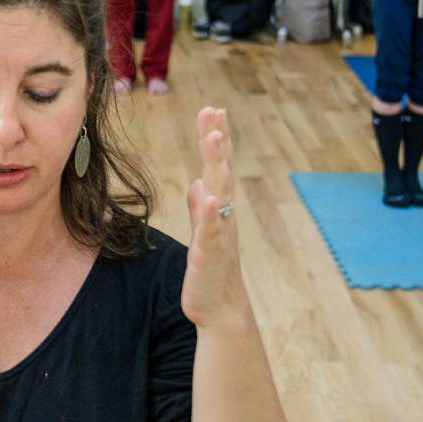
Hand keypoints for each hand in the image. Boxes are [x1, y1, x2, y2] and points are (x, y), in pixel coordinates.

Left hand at [181, 108, 248, 329]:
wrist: (219, 310)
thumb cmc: (210, 272)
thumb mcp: (202, 235)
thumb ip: (200, 209)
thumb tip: (199, 184)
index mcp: (218, 210)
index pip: (217, 168)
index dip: (216, 139)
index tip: (213, 110)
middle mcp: (223, 217)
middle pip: (222, 172)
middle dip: (218, 141)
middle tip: (215, 110)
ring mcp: (219, 234)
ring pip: (220, 193)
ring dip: (218, 166)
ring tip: (215, 138)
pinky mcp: (210, 254)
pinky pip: (211, 230)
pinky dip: (210, 212)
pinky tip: (208, 195)